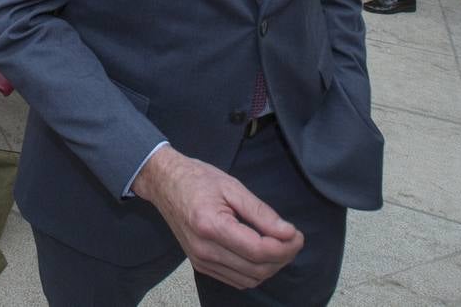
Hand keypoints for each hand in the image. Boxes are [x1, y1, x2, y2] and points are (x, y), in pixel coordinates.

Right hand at [132, 147, 302, 288]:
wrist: (164, 183)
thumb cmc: (196, 179)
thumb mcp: (232, 186)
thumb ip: (261, 212)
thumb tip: (289, 233)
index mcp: (211, 226)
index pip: (259, 250)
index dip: (285, 246)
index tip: (297, 234)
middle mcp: (204, 250)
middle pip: (258, 269)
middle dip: (282, 257)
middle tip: (292, 238)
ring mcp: (200, 261)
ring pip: (250, 279)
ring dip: (271, 266)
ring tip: (278, 245)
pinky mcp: (200, 265)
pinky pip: (237, 280)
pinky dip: (255, 271)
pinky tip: (260, 253)